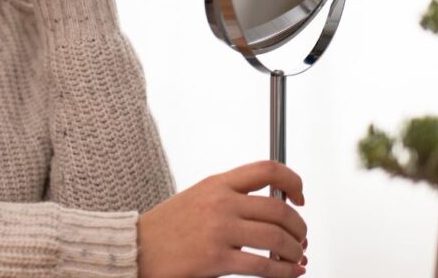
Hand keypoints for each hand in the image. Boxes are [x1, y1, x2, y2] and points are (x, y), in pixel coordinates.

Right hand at [137, 161, 308, 277]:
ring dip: (295, 250)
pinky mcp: (217, 259)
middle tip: (301, 237)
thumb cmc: (166, 227)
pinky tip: (289, 272)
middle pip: (279, 209)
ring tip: (295, 257)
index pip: (267, 170)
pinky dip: (285, 272)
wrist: (137, 249)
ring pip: (277, 238)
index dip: (293, 182)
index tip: (300, 197)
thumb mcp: (198, 198)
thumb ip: (230, 197)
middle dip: (299, 226)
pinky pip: (264, 266)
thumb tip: (271, 210)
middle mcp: (221, 203)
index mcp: (217, 184)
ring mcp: (219, 230)